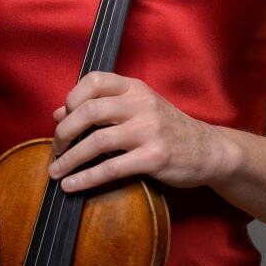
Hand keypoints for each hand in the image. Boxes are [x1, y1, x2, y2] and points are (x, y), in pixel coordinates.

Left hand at [48, 70, 230, 193]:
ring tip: (56, 171)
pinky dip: (86, 178)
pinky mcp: (153, 158)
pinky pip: (111, 168)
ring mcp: (148, 131)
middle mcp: (141, 104)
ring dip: (70, 159)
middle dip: (64, 132)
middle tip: (56, 148)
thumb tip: (57, 113)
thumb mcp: (138, 109)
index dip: (72, 97)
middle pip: (88, 111)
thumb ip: (100, 107)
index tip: (63, 117)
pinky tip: (72, 186)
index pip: (94, 80)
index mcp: (135, 88)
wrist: (208, 150)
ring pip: (96, 142)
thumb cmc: (167, 129)